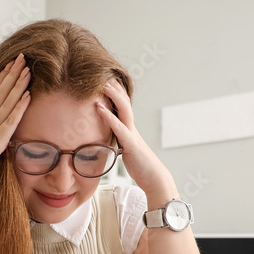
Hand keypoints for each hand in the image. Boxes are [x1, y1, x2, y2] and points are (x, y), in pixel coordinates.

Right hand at [0, 53, 31, 185]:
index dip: (3, 79)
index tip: (10, 65)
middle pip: (2, 91)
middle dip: (12, 74)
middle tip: (21, 57)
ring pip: (8, 101)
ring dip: (19, 85)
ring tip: (28, 69)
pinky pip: (11, 120)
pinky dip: (20, 107)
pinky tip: (28, 95)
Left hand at [96, 80, 177, 202]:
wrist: (154, 179)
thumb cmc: (140, 167)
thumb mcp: (126, 151)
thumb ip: (118, 142)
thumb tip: (107, 140)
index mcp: (129, 129)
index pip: (121, 107)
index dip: (114, 94)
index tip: (102, 81)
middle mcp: (132, 128)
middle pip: (123, 102)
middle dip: (113, 88)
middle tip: (101, 74)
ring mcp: (133, 135)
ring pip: (124, 109)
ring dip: (113, 96)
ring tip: (101, 84)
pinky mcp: (131, 144)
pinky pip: (119, 127)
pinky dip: (109, 116)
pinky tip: (99, 108)